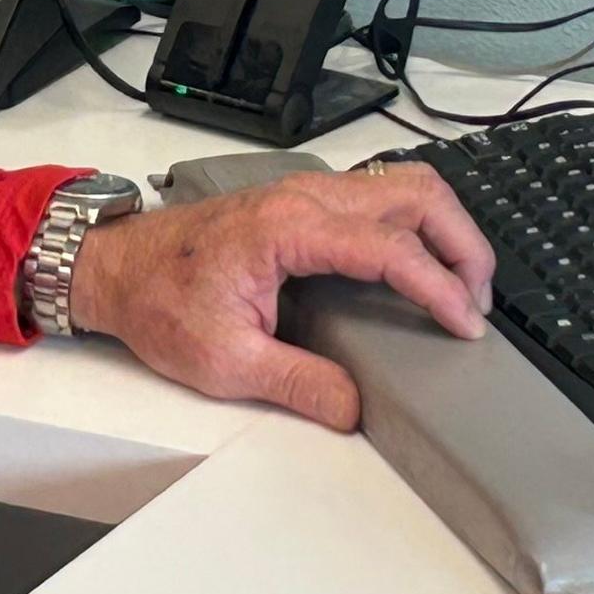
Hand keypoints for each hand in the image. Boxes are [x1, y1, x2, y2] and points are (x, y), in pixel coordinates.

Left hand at [64, 164, 491, 430]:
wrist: (114, 268)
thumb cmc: (158, 301)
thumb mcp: (224, 361)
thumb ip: (296, 384)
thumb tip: (353, 408)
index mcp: (287, 228)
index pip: (388, 248)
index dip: (437, 287)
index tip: (465, 325)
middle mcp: (303, 196)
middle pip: (414, 194)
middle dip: (462, 243)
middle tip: (478, 301)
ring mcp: (304, 192)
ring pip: (401, 185)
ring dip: (444, 228)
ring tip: (462, 286)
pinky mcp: (302, 202)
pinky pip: (378, 195)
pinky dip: (416, 224)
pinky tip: (422, 266)